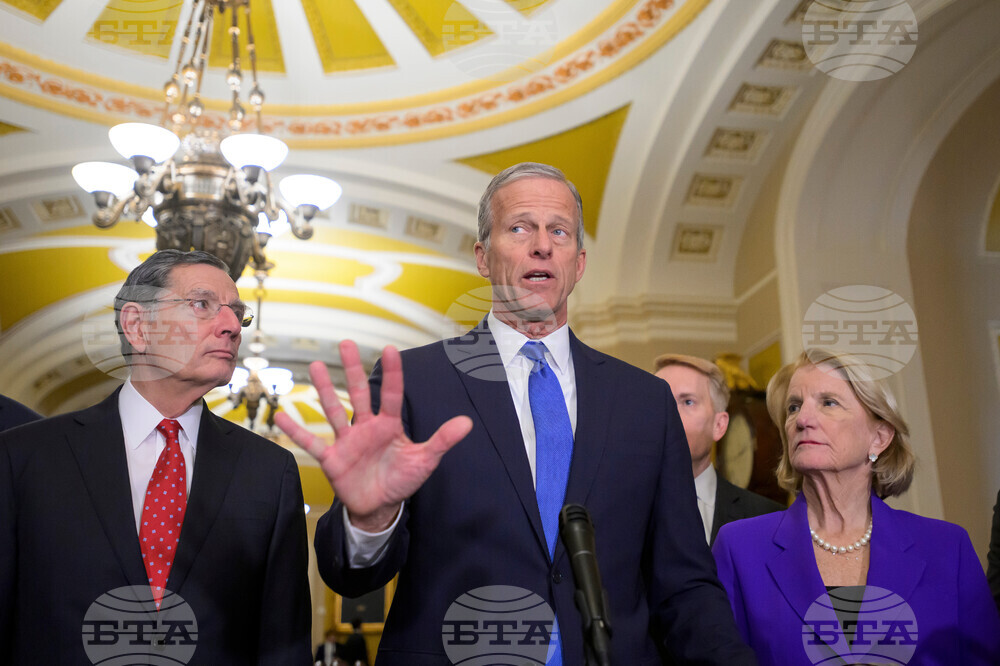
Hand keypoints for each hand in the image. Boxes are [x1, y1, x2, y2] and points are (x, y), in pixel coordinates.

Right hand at [275, 340, 471, 531]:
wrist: (380, 506)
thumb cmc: (401, 479)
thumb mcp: (425, 460)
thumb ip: (442, 440)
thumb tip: (467, 422)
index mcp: (389, 426)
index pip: (391, 395)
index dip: (392, 373)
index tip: (390, 349)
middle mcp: (366, 428)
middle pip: (358, 393)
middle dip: (352, 369)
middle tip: (346, 343)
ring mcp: (347, 441)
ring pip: (333, 410)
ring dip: (324, 390)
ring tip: (314, 365)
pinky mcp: (332, 458)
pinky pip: (311, 443)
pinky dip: (297, 431)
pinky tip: (281, 416)